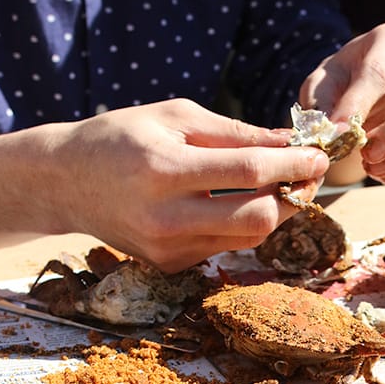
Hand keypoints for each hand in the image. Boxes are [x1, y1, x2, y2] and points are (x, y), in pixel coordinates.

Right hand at [0, 99, 328, 271]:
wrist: (66, 182)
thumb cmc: (121, 138)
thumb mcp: (176, 118)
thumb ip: (235, 133)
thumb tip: (288, 142)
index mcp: (164, 171)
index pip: (249, 172)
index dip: (293, 164)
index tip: (318, 156)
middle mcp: (165, 219)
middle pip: (258, 220)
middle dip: (292, 198)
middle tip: (304, 175)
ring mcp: (167, 250)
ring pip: (247, 238)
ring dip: (273, 211)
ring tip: (277, 184)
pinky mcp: (170, 265)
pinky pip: (225, 244)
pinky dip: (242, 222)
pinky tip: (238, 200)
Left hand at [299, 21, 384, 185]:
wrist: (366, 92)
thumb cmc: (345, 82)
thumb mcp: (324, 84)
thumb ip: (323, 103)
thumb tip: (333, 132)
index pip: (380, 71)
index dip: (358, 104)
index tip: (338, 132)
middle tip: (367, 154)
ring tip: (371, 166)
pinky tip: (383, 171)